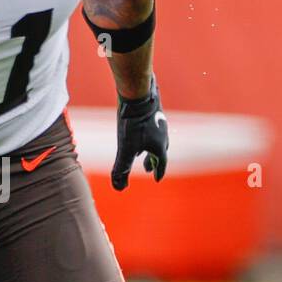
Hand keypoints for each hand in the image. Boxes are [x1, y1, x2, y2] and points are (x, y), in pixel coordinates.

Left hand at [111, 75, 168, 189]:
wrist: (138, 94)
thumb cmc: (133, 123)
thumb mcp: (125, 148)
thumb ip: (122, 168)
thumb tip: (119, 188)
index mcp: (159, 146)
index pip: (161, 164)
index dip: (158, 172)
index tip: (156, 178)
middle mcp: (162, 135)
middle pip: (159, 152)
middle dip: (152, 162)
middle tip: (147, 168)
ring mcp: (158, 122)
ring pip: (155, 139)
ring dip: (149, 148)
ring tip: (141, 151)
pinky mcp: (152, 111)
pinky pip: (150, 127)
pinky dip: (146, 135)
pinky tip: (137, 130)